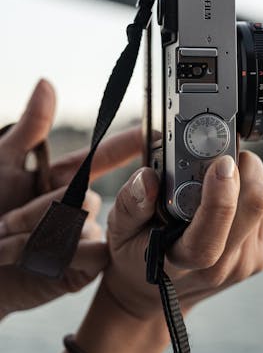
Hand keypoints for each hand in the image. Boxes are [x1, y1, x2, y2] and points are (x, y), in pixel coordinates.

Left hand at [0, 79, 142, 317]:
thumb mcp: (1, 164)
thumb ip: (31, 127)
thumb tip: (46, 84)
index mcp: (65, 178)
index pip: (107, 155)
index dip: (132, 142)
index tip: (156, 129)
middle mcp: (78, 206)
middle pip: (87, 197)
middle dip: (44, 208)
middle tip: (7, 221)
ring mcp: (82, 237)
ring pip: (84, 226)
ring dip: (42, 234)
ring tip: (9, 245)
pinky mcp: (82, 268)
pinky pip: (91, 254)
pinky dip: (60, 254)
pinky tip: (34, 258)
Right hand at [52, 151, 262, 352]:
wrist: (150, 296)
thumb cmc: (134, 254)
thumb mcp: (119, 230)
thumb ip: (130, 203)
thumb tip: (148, 178)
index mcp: (180, 264)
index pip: (209, 239)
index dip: (220, 197)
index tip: (220, 162)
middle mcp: (218, 268)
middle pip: (252, 209)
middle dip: (242, 169)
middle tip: (220, 151)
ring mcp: (243, 265)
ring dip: (246, 177)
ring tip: (219, 172)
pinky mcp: (259, 258)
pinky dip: (250, 190)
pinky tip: (228, 191)